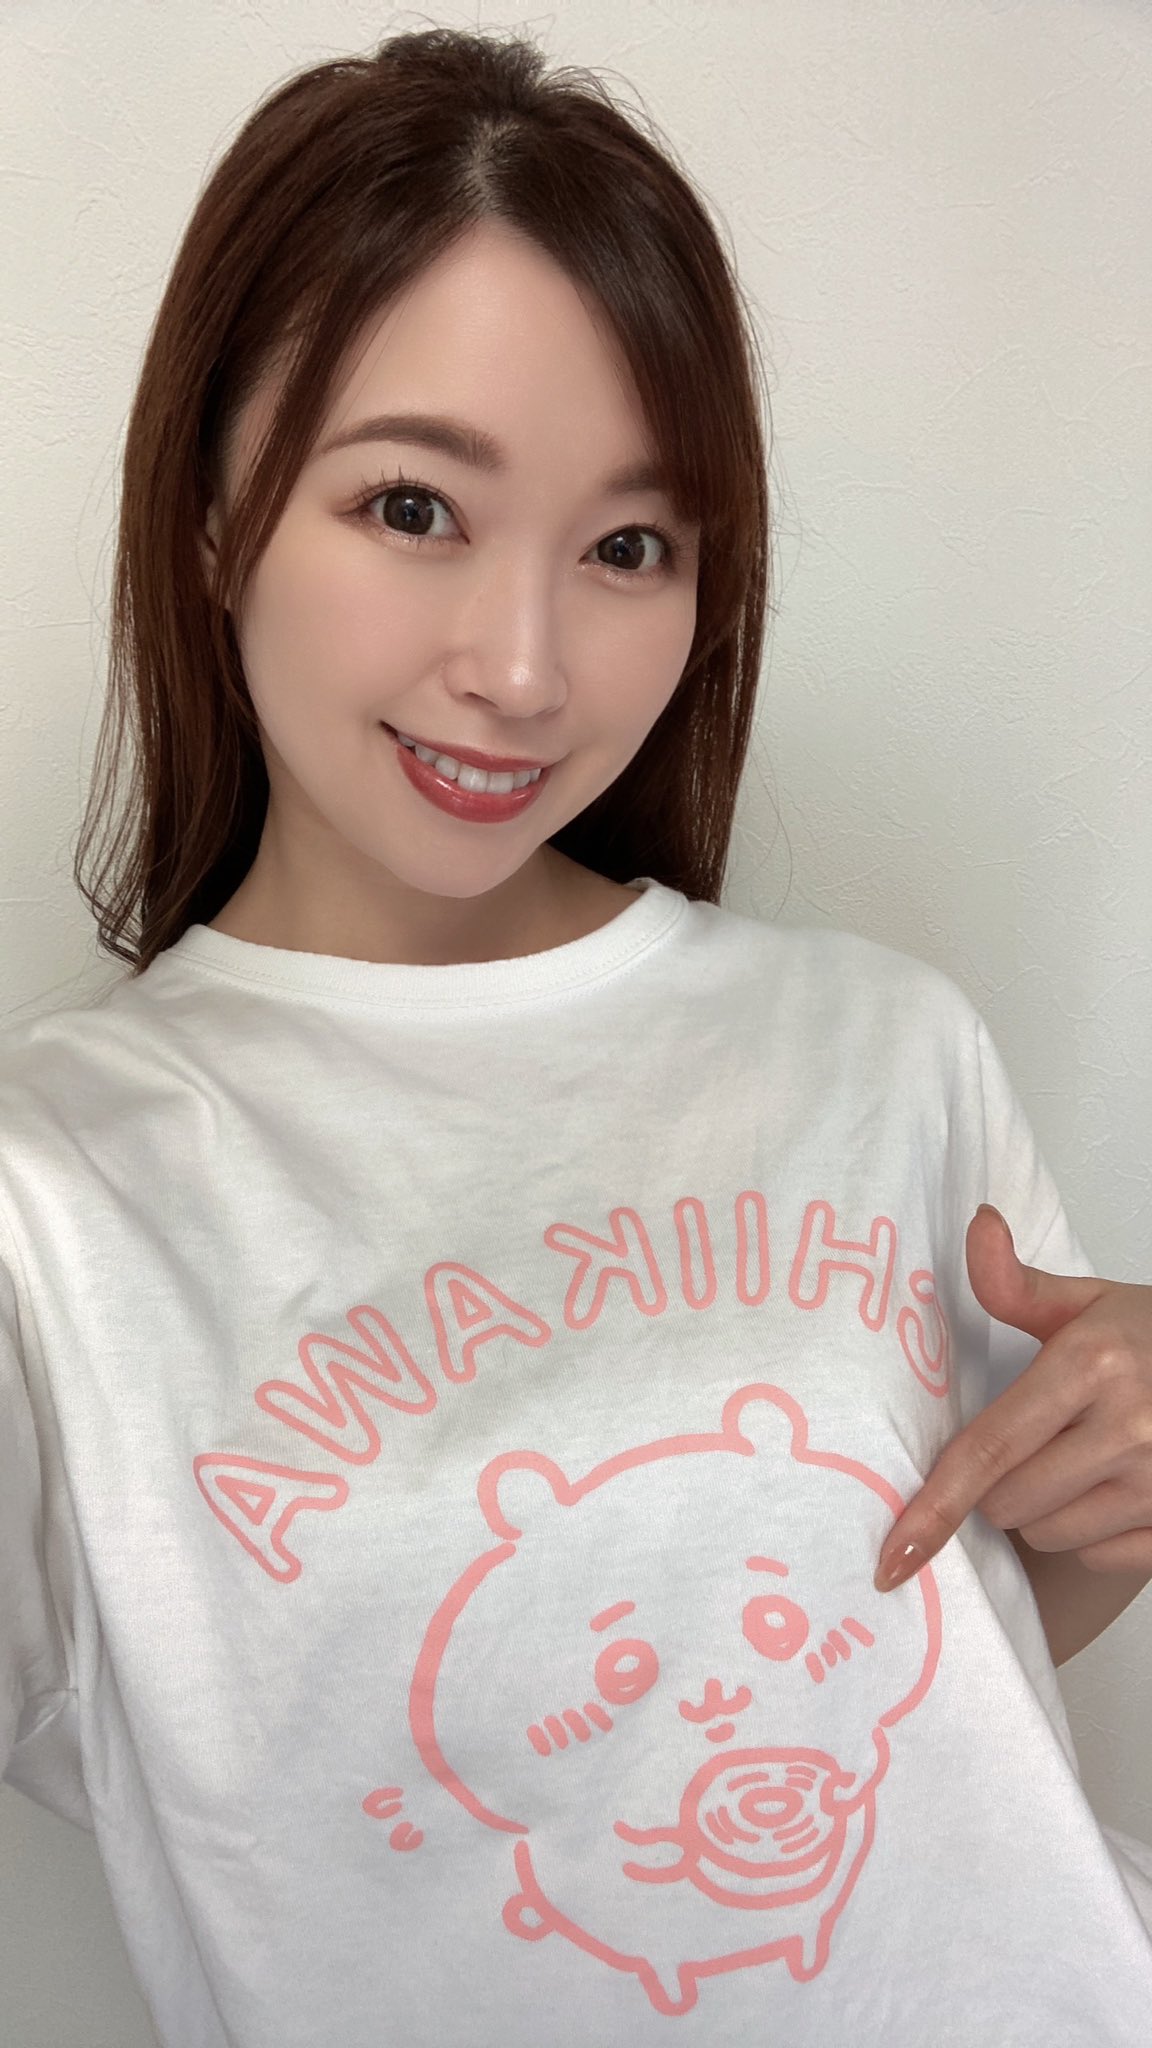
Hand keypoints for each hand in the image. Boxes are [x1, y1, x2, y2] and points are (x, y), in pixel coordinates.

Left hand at [874, 1205, 1151, 1589]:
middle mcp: (1131, 1429)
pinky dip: (1092, 1535)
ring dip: (1043, 1510)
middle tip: (1033, 1440)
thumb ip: (1017, 1283)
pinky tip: (1112, 1488)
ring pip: (1048, 1534)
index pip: (990, 1449)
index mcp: (1092, 1367)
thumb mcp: (1087, 1303)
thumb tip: (977, 1224)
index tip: (893, 1556)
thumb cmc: (1149, 1339)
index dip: (936, 1506)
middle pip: (1007, 1502)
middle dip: (999, 1482)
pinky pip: (1098, 1558)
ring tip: (1075, 1460)